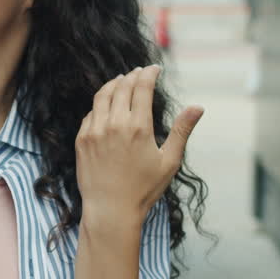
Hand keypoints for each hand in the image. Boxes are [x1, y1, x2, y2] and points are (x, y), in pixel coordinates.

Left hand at [75, 65, 203, 226]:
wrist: (111, 210)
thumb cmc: (144, 189)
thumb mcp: (169, 161)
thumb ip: (182, 131)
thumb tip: (198, 107)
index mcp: (138, 127)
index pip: (142, 87)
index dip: (149, 73)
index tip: (154, 68)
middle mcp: (114, 124)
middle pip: (122, 87)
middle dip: (132, 76)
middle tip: (139, 72)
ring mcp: (94, 131)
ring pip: (102, 96)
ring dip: (113, 84)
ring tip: (121, 81)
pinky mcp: (82, 140)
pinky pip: (90, 114)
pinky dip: (100, 104)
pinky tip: (106, 105)